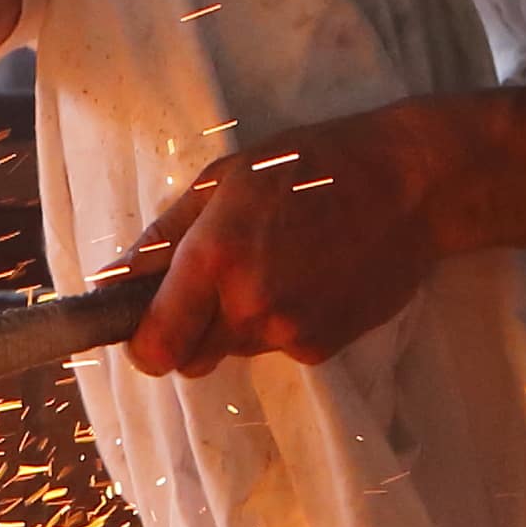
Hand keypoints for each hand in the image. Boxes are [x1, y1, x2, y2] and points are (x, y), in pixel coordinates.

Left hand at [114, 102, 472, 377]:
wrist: (411, 187)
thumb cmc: (311, 168)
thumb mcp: (223, 181)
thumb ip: (165, 236)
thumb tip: (115, 278)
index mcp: (215, 260)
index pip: (154, 348)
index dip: (142, 344)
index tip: (145, 325)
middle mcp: (250, 307)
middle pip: (190, 359)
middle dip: (188, 332)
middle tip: (213, 284)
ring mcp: (291, 334)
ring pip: (234, 351)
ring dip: (237, 323)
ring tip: (272, 266)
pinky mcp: (326, 347)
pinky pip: (279, 348)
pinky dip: (281, 324)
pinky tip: (307, 278)